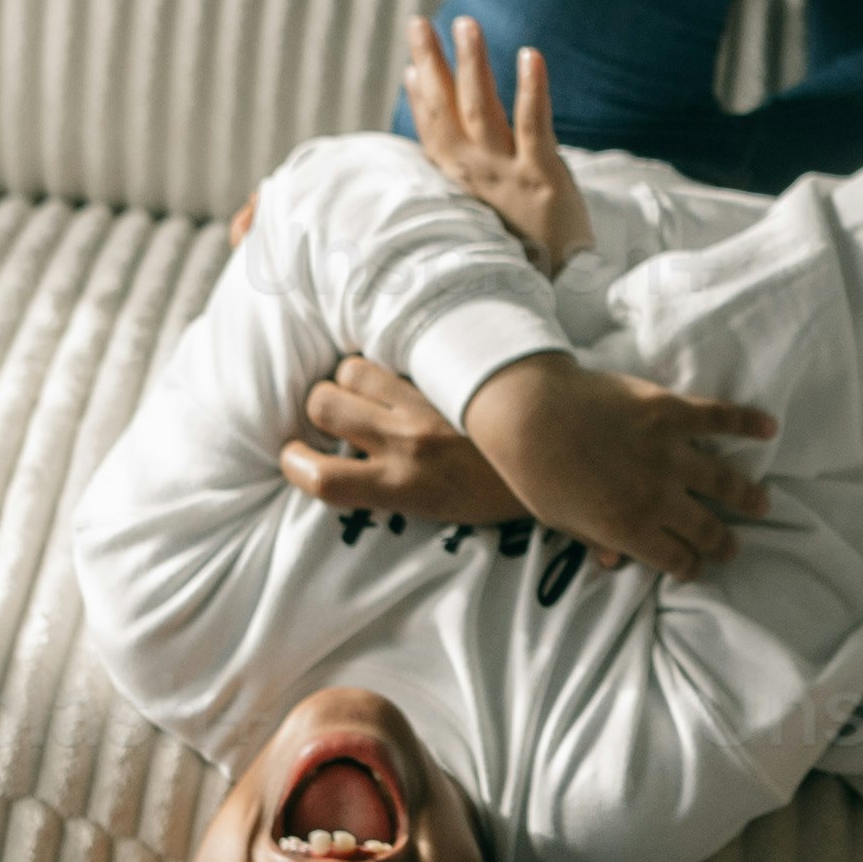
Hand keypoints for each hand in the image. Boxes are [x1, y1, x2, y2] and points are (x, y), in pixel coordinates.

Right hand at [278, 348, 521, 533]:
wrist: (567, 448)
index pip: (323, 480)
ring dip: (353, 375)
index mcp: (406, 487)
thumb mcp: (446, 513)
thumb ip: (395, 496)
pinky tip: (402, 359)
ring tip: (373, 385)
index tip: (297, 457)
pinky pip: (396, 347)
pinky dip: (390, 353)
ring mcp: (427, 400)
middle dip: (321, 404)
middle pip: (324, 403)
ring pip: (354, 368)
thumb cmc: (508, 491)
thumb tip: (386, 505)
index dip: (295, 464)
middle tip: (340, 411)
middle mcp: (408, 441)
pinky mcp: (445, 367)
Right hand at [401, 16, 592, 272]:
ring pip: (483, 111)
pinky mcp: (543, 178)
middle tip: (420, 23)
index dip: (421, 94)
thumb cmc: (528, 247)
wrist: (565, 292)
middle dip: (432, 66)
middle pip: (447, 112)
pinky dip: (531, 88)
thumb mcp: (489, 210)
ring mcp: (507, 177)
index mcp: (459, 185)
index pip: (433, 131)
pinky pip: (535, 125)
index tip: (412, 58)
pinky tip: (530, 55)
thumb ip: (466, 172)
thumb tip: (452, 150)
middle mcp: (474, 178)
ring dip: (472, 64)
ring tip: (466, 25)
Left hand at [473, 349, 778, 581]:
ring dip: (747, 496)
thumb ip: (593, 540)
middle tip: (733, 547)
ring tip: (762, 503)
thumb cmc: (533, 471)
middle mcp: (657, 496)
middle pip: (704, 528)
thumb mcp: (560, 521)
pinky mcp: (670, 411)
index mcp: (629, 528)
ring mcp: (668, 452)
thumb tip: (614, 563)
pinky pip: (719, 419)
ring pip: (723, 481)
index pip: (676, 559)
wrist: (526, 413)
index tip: (697, 567)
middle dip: (722, 543)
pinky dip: (747, 423)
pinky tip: (768, 428)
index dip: (690, 568)